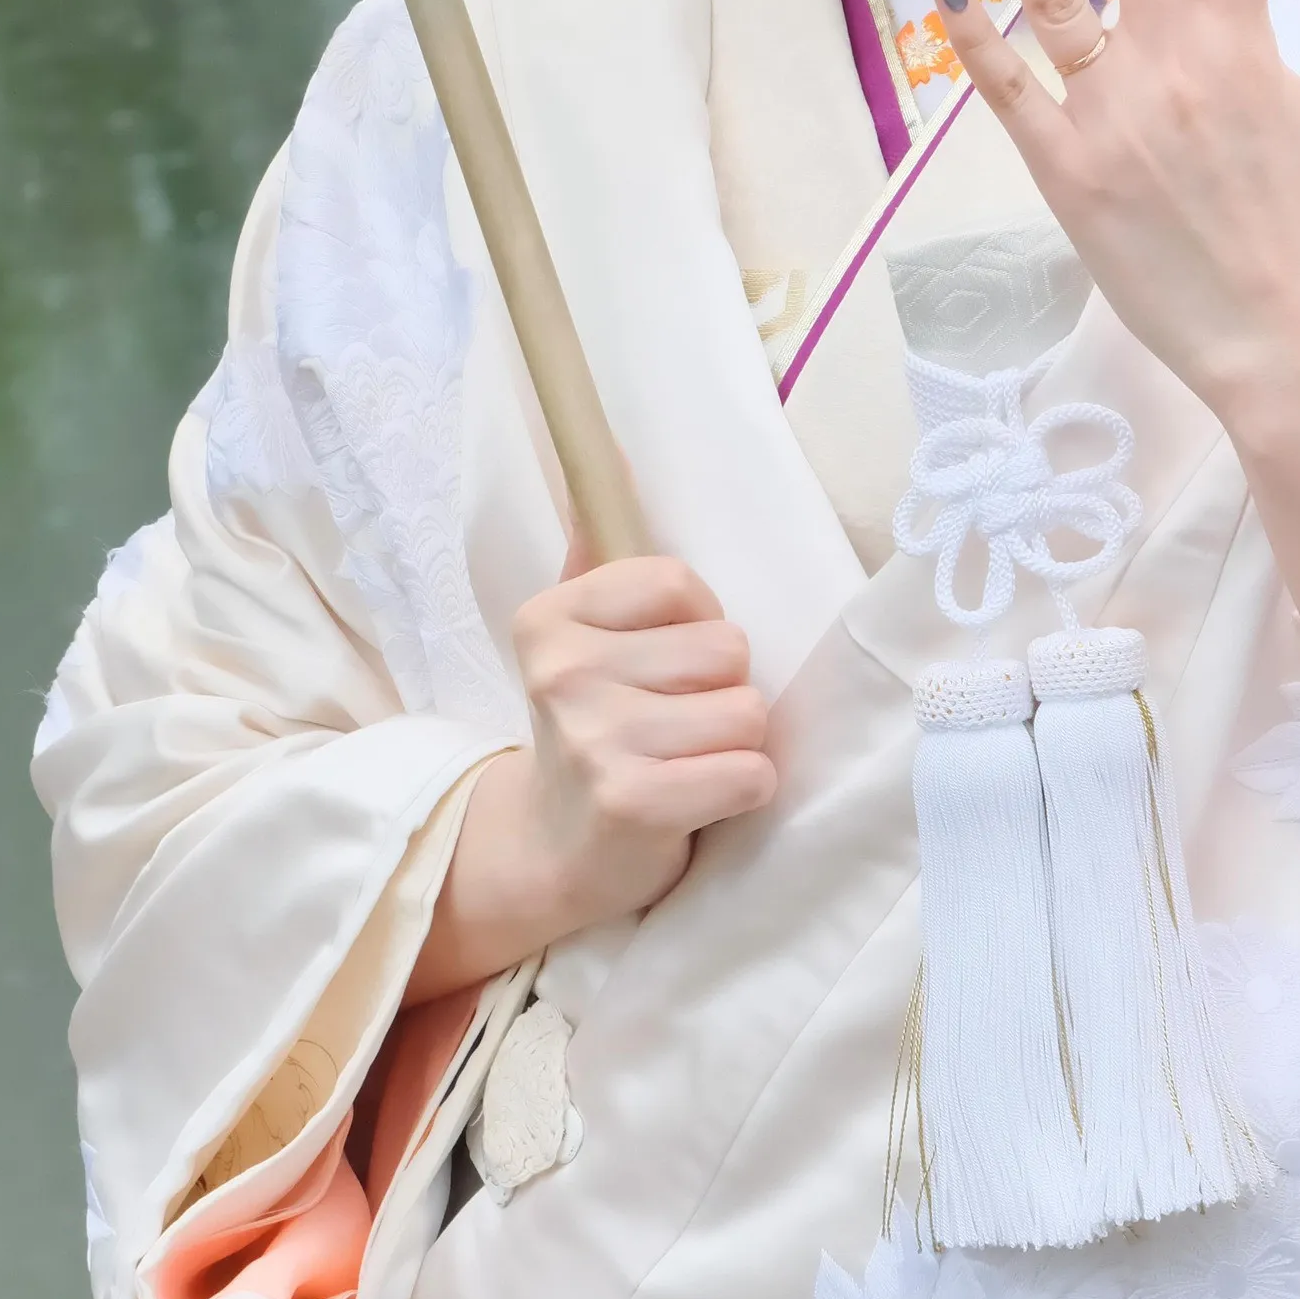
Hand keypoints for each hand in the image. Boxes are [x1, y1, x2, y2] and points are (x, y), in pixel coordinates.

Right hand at [407, 555, 774, 1001]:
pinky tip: (701, 800)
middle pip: (725, 649)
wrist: (554, 851)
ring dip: (738, 743)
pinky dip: (745, 790)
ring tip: (691, 761)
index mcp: (550, 618)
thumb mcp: (579, 634)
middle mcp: (562, 672)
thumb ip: (596, 547)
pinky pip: (750, 773)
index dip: (698, 623)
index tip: (666, 663)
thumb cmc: (592, 727)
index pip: (678, 581)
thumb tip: (614, 447)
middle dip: (724, 689)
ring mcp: (593, 739)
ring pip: (747, 711)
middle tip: (678, 725)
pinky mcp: (632, 803)